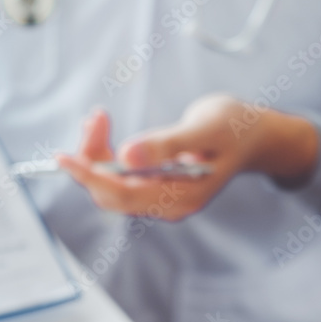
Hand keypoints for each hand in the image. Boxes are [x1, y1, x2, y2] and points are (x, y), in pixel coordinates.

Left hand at [56, 94, 319, 220]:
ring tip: (99, 117)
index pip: (123, 195)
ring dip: (97, 154)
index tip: (65, 156)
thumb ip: (166, 144)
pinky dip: (106, 153)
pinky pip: (120, 176)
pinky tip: (103, 127)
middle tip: (95, 119)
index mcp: (181, 198)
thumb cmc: (235, 128)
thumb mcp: (205, 130)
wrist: (254, 133)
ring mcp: (161, 196)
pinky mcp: (156, 184)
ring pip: (111, 184)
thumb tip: (125, 156)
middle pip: (111, 194)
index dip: (91, 176)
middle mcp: (168, 204)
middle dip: (92, 159)